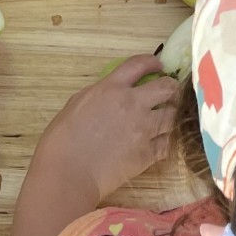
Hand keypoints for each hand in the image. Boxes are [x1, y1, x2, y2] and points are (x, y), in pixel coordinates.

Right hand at [29, 55, 181, 204]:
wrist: (68, 174)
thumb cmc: (62, 139)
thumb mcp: (76, 103)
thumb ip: (99, 93)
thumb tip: (111, 91)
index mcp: (111, 88)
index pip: (140, 64)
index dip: (153, 62)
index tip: (158, 66)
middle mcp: (133, 104)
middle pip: (166, 86)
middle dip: (170, 87)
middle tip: (167, 93)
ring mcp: (144, 129)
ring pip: (173, 115)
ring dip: (169, 115)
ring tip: (164, 119)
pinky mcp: (149, 153)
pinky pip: (167, 142)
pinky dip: (164, 140)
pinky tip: (158, 142)